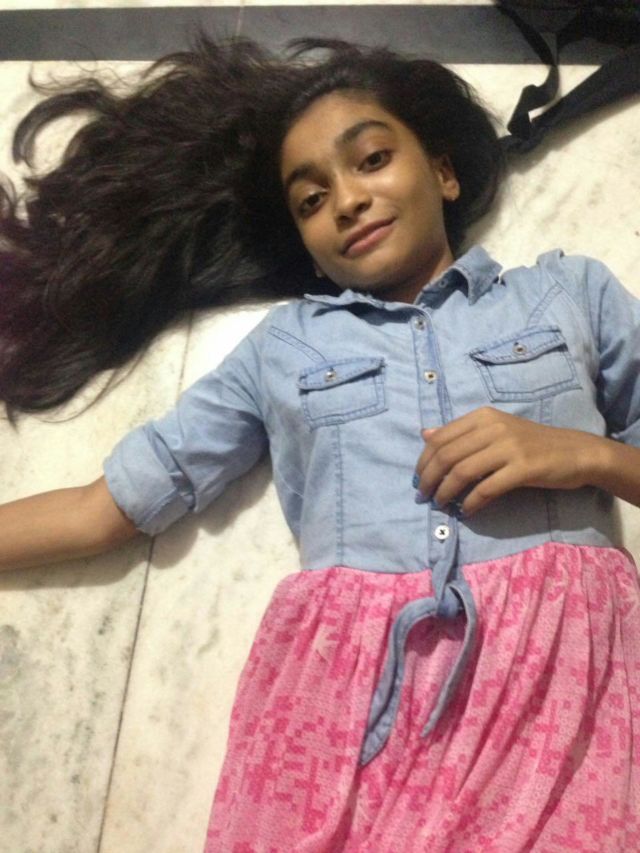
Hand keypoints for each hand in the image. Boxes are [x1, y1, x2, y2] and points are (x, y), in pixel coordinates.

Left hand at [414, 407, 604, 515]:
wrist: (575, 452)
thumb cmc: (531, 443)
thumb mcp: (495, 430)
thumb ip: (460, 433)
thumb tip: (425, 434)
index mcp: (483, 417)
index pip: (440, 438)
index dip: (423, 462)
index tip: (418, 480)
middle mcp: (493, 428)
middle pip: (447, 456)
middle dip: (429, 479)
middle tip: (424, 496)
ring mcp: (509, 447)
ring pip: (463, 472)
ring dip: (446, 492)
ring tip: (441, 504)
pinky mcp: (523, 468)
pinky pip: (487, 489)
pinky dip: (471, 503)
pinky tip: (466, 511)